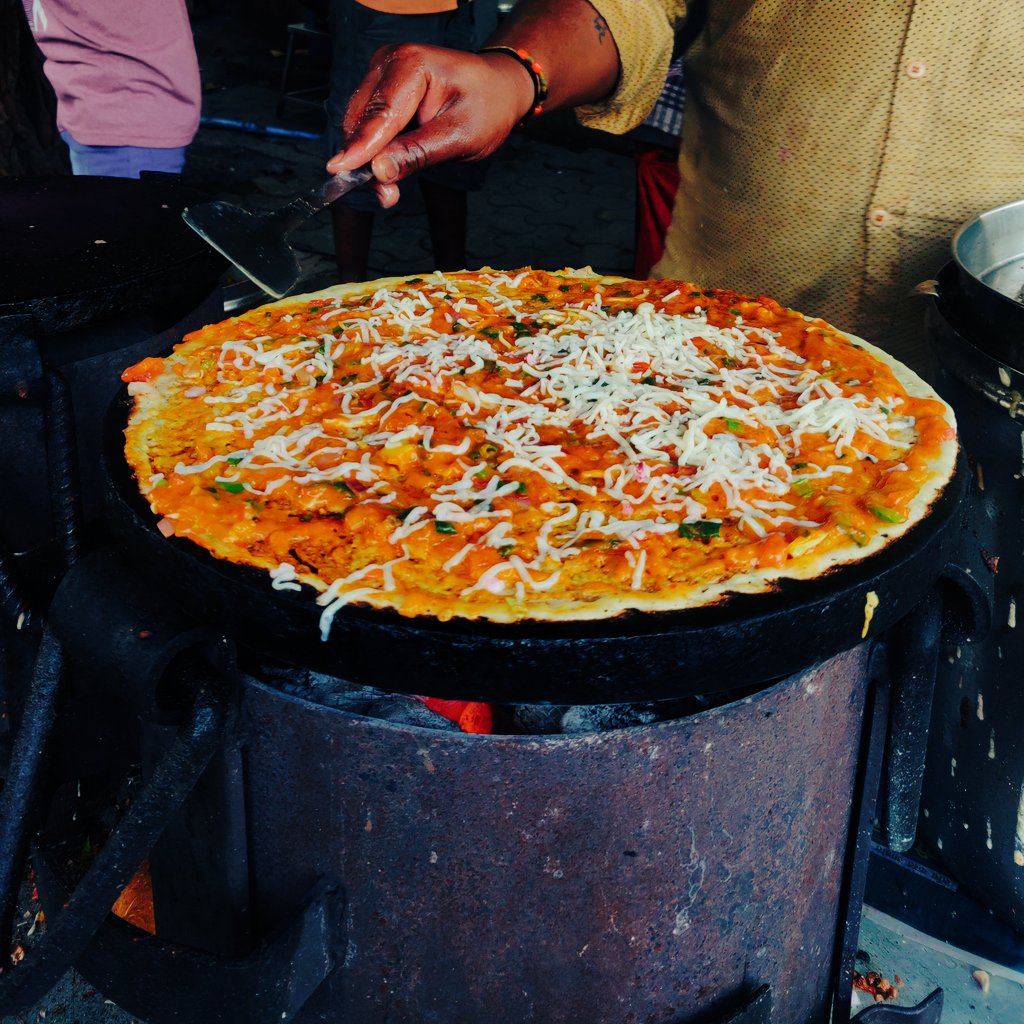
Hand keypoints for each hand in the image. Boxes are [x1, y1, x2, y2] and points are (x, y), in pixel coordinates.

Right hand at [326, 44, 534, 208]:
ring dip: (368, 162)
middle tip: (387, 197)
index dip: (361, 147)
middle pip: (361, 120)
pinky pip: (365, 127)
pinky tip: (390, 169)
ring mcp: (380, 74)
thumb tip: (379, 170)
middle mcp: (388, 62)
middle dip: (367, 162)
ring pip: (357, 126)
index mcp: (411, 64)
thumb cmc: (486, 107)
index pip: (380, 114)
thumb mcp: (460, 136)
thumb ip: (418, 153)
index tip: (340, 171)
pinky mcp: (379, 90)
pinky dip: (373, 153)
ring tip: (390, 190)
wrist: (497, 89)